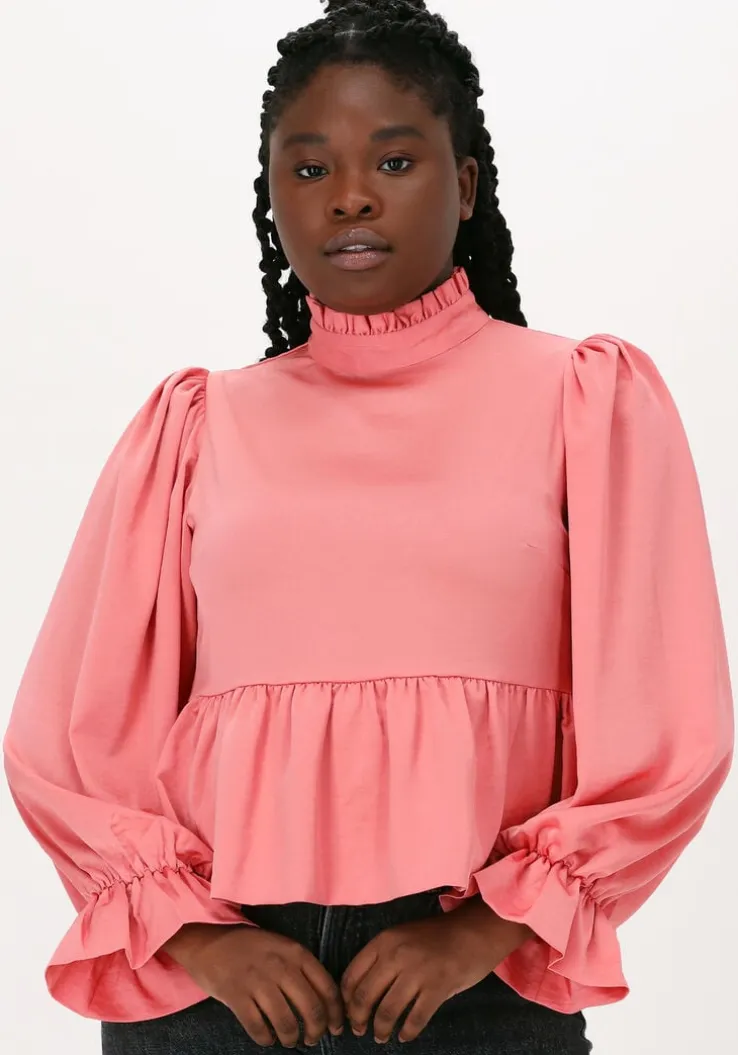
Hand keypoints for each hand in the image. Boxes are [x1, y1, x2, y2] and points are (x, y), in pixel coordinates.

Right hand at [160, 922, 344, 1047]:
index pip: (326, 987)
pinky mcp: (236, 996)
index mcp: (296, 952)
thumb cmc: (249, 946)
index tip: (336, 1028)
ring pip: (286, 1022)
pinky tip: (267, 1038)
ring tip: (289, 1040)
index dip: (335, 1013)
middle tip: (312, 1039)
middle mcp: (280, 966)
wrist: (208, 941)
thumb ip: (301, 967)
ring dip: (291, 1038)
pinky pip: (258, 1027)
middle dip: (316, 1031)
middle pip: (311, 1008)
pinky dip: (266, 1039)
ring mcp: (257, 981)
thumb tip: (323, 1001)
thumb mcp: (281, 946)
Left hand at [341, 896, 531, 1043]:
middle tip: (360, 1030)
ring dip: (381, 1029)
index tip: (348, 1012)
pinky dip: (407, 1032)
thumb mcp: (403, 936)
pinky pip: (415, 1018)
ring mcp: (418, 972)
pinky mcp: (438, 987)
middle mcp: (397, 955)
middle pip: (365, 996)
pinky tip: (405, 1036)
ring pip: (388, 1011)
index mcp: (384, 940)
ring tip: (382, 1036)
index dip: (346, 999)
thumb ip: (383, 958)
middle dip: (359, 1019)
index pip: (352, 975)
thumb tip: (363, 993)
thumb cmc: (436, 936)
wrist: (473, 931)